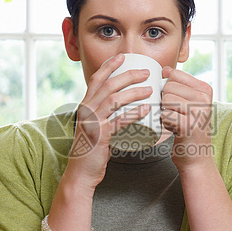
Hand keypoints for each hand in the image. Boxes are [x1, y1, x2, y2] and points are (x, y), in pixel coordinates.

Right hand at [65, 54, 152, 189]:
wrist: (81, 174)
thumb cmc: (92, 152)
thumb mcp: (96, 128)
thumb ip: (107, 117)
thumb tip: (126, 110)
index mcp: (85, 105)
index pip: (97, 79)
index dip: (109, 66)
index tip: (123, 57)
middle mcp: (87, 110)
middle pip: (108, 85)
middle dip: (128, 75)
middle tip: (146, 72)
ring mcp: (92, 122)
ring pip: (114, 99)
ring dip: (134, 92)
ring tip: (150, 89)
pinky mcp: (99, 136)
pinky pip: (118, 121)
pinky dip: (133, 114)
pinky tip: (146, 110)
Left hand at [161, 67, 213, 171]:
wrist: (196, 158)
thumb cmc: (188, 129)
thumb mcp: (189, 103)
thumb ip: (179, 86)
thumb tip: (165, 69)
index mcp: (205, 89)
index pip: (174, 74)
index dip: (168, 89)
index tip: (177, 103)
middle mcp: (204, 98)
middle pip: (168, 87)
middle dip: (165, 102)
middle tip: (176, 115)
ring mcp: (198, 111)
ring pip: (165, 99)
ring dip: (165, 112)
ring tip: (175, 121)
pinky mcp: (189, 125)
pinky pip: (165, 115)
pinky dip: (164, 123)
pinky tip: (174, 129)